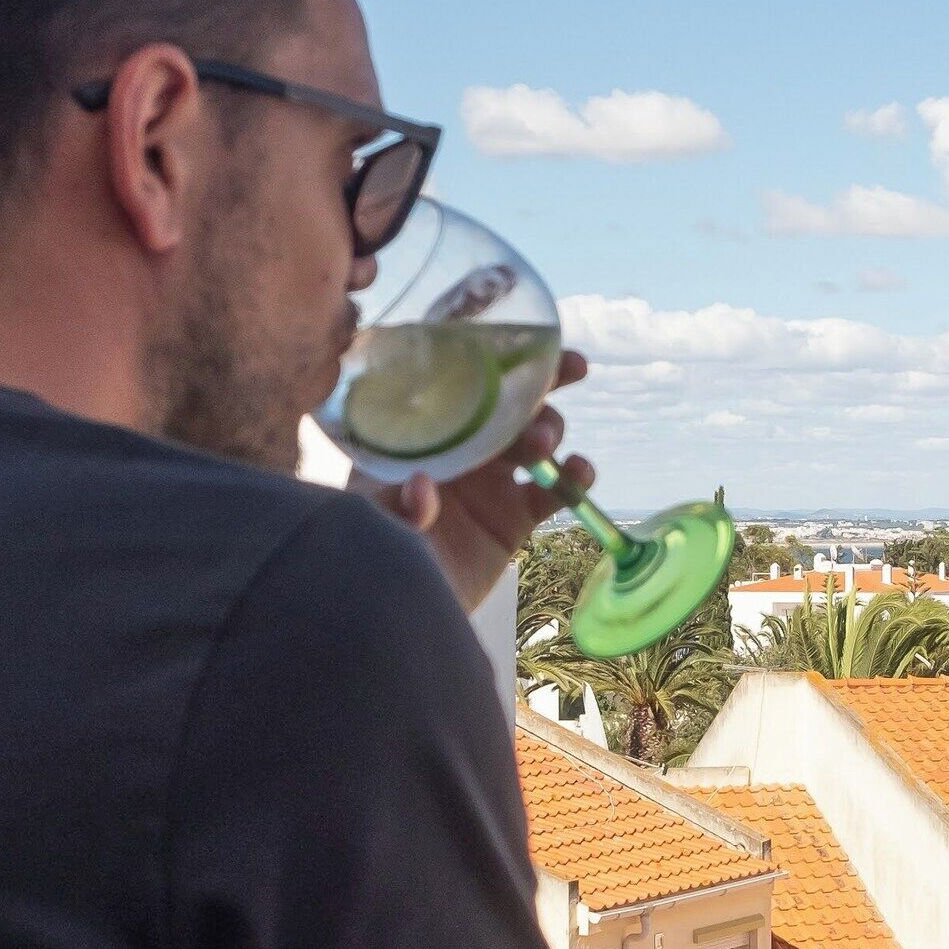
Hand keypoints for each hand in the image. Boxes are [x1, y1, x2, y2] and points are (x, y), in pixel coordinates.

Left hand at [376, 348, 595, 610]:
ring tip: (543, 445)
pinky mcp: (513, 521)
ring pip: (534, 441)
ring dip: (548, 430)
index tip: (524, 336)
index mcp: (422, 431)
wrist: (387, 612)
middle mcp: (459, 448)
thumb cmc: (366, 552)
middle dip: (541, 383)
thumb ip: (396, 505)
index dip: (494, 353)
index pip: (459, 379)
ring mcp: (489, 483)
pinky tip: (582, 473)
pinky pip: (554, 494)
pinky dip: (574, 480)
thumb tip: (424, 488)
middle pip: (507, 402)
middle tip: (569, 371)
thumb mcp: (369, 519)